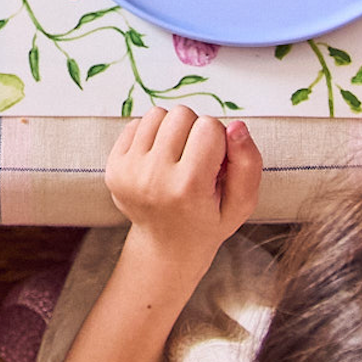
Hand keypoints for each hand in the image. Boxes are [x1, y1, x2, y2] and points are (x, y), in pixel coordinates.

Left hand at [105, 107, 261, 277]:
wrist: (167, 247)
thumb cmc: (209, 220)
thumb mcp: (243, 202)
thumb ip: (248, 162)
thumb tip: (236, 125)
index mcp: (187, 188)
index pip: (209, 126)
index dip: (220, 140)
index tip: (215, 165)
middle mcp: (152, 178)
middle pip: (182, 114)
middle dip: (195, 130)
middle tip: (196, 161)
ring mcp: (128, 171)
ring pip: (159, 113)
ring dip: (173, 129)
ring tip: (178, 157)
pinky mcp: (113, 166)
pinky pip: (137, 122)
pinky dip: (153, 134)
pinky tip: (160, 159)